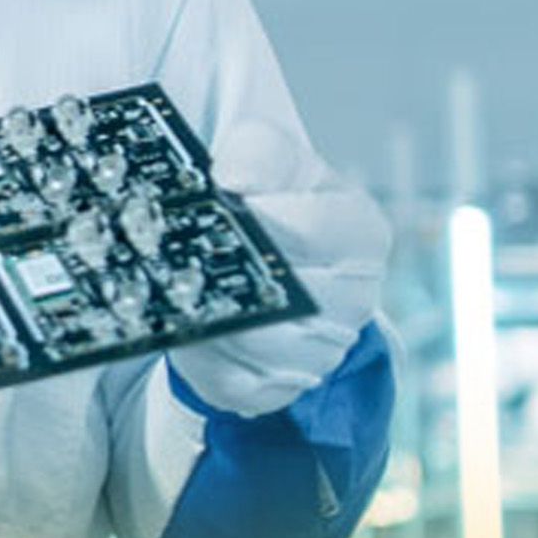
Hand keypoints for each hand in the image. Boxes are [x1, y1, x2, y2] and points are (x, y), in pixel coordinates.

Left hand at [171, 120, 388, 417]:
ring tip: (176, 288)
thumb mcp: (277, 164)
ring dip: (213, 316)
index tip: (223, 196)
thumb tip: (235, 175)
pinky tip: (184, 327)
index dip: (267, 214)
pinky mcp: (280, 385)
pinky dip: (205, 356)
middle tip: (181, 252)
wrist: (270, 266)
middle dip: (231, 271)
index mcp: (361, 232)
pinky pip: (238, 380)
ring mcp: (321, 349)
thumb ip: (262, 152)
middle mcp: (354, 297)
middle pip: (289, 292)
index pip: (320, 225)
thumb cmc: (278, 205)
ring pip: (260, 342)